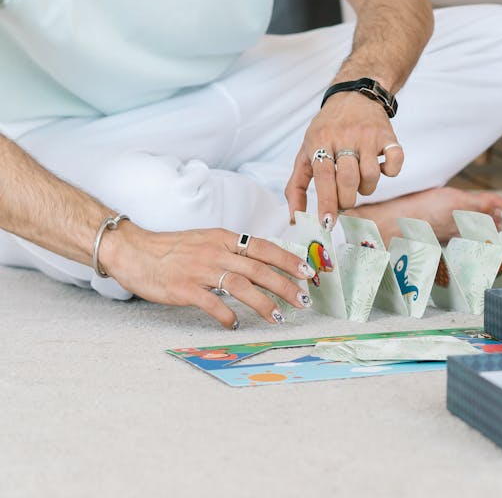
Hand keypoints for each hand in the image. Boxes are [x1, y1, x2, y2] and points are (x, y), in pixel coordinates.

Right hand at [102, 222, 313, 328]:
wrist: (132, 250)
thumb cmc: (172, 248)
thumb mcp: (207, 240)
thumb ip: (233, 250)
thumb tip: (263, 264)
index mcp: (224, 238)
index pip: (264, 247)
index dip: (288, 260)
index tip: (307, 272)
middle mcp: (216, 252)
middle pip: (259, 269)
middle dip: (285, 286)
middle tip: (303, 300)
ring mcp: (200, 270)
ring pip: (241, 287)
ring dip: (263, 304)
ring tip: (278, 317)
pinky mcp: (184, 288)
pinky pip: (212, 304)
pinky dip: (226, 316)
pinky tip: (234, 324)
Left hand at [285, 91, 403, 227]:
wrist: (354, 96)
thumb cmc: (327, 130)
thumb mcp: (306, 152)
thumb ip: (297, 186)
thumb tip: (296, 218)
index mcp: (320, 141)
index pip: (324, 176)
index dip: (326, 202)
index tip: (327, 223)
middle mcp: (345, 137)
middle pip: (348, 180)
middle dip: (347, 200)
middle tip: (344, 199)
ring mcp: (368, 136)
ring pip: (371, 175)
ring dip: (366, 188)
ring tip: (360, 180)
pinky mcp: (388, 136)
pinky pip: (395, 162)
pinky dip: (391, 171)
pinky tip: (382, 167)